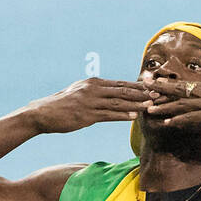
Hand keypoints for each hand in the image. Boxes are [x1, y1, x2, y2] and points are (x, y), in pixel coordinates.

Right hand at [27, 78, 157, 133]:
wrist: (43, 113)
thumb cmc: (61, 106)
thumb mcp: (79, 94)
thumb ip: (94, 94)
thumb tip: (107, 96)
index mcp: (93, 83)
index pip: (119, 84)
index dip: (136, 86)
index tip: (151, 87)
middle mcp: (93, 89)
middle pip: (122, 90)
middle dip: (141, 93)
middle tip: (157, 94)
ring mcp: (90, 102)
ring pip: (118, 102)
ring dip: (136, 104)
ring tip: (150, 106)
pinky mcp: (86, 115)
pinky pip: (108, 115)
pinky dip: (122, 115)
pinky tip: (133, 116)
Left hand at [145, 81, 200, 131]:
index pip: (185, 84)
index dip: (169, 83)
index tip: (155, 82)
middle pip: (178, 89)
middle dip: (160, 88)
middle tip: (144, 86)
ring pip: (181, 103)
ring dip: (164, 106)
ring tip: (149, 107)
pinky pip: (191, 118)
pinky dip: (178, 120)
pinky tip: (167, 123)